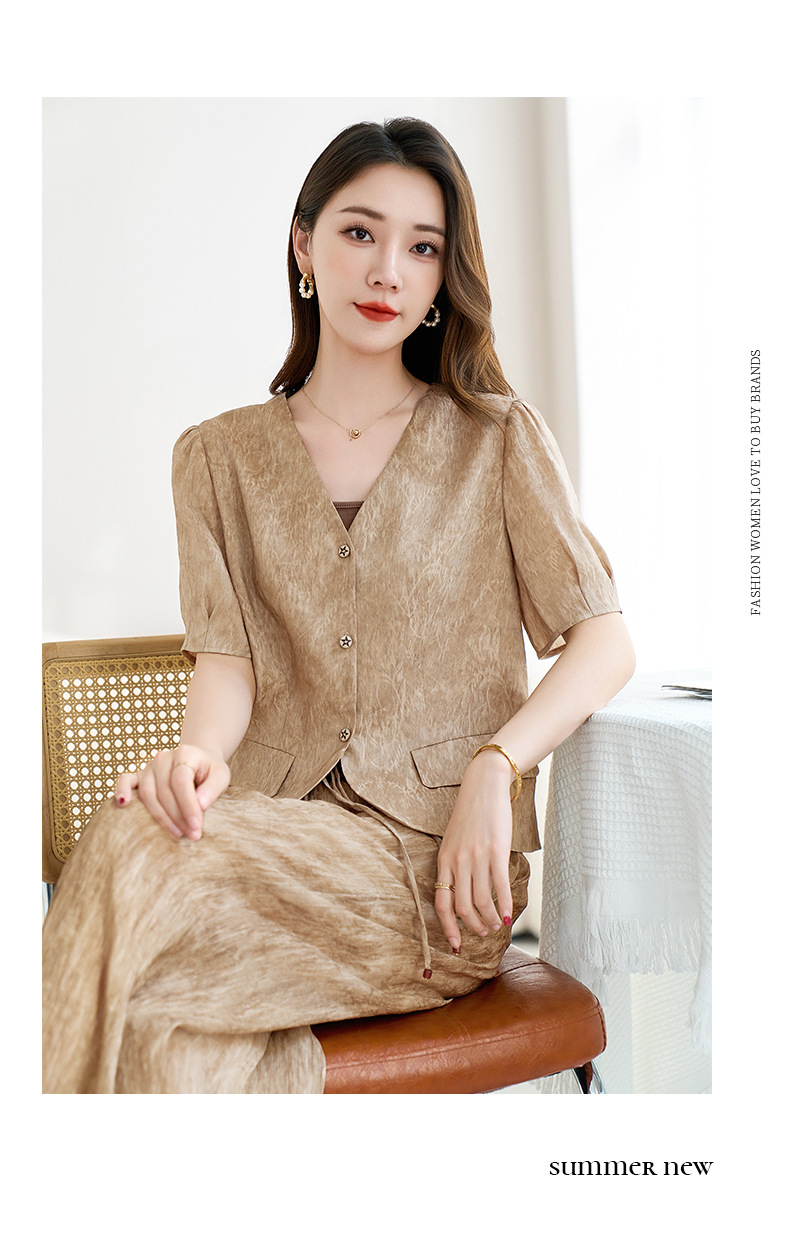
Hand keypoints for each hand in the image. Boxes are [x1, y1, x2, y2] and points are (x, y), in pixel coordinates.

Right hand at [115, 746, 229, 840]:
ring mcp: (148, 767)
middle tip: (192, 835)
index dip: (188, 806)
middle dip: (178, 816)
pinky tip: (122, 804)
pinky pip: (125, 781)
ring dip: (161, 817)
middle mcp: (163, 758)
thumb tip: (200, 805)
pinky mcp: (138, 776)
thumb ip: (212, 788)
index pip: (181, 781)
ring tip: (177, 834)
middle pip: (164, 791)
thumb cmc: (209, 771)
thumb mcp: (221, 776)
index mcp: (184, 753)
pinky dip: (121, 791)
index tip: (197, 827)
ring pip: (148, 794)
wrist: (197, 760)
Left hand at [433, 750, 514, 953]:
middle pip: (462, 908)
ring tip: (495, 926)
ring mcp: (476, 858)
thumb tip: (461, 893)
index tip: (455, 944)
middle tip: (482, 934)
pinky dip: (505, 906)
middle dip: (472, 927)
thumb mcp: (453, 841)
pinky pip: (500, 887)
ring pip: (481, 901)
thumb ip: (454, 865)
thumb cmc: (470, 815)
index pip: (441, 903)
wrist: (483, 787)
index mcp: (443, 861)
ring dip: (489, 920)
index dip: (447, 928)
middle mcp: (457, 862)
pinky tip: (508, 916)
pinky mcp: (496, 852)